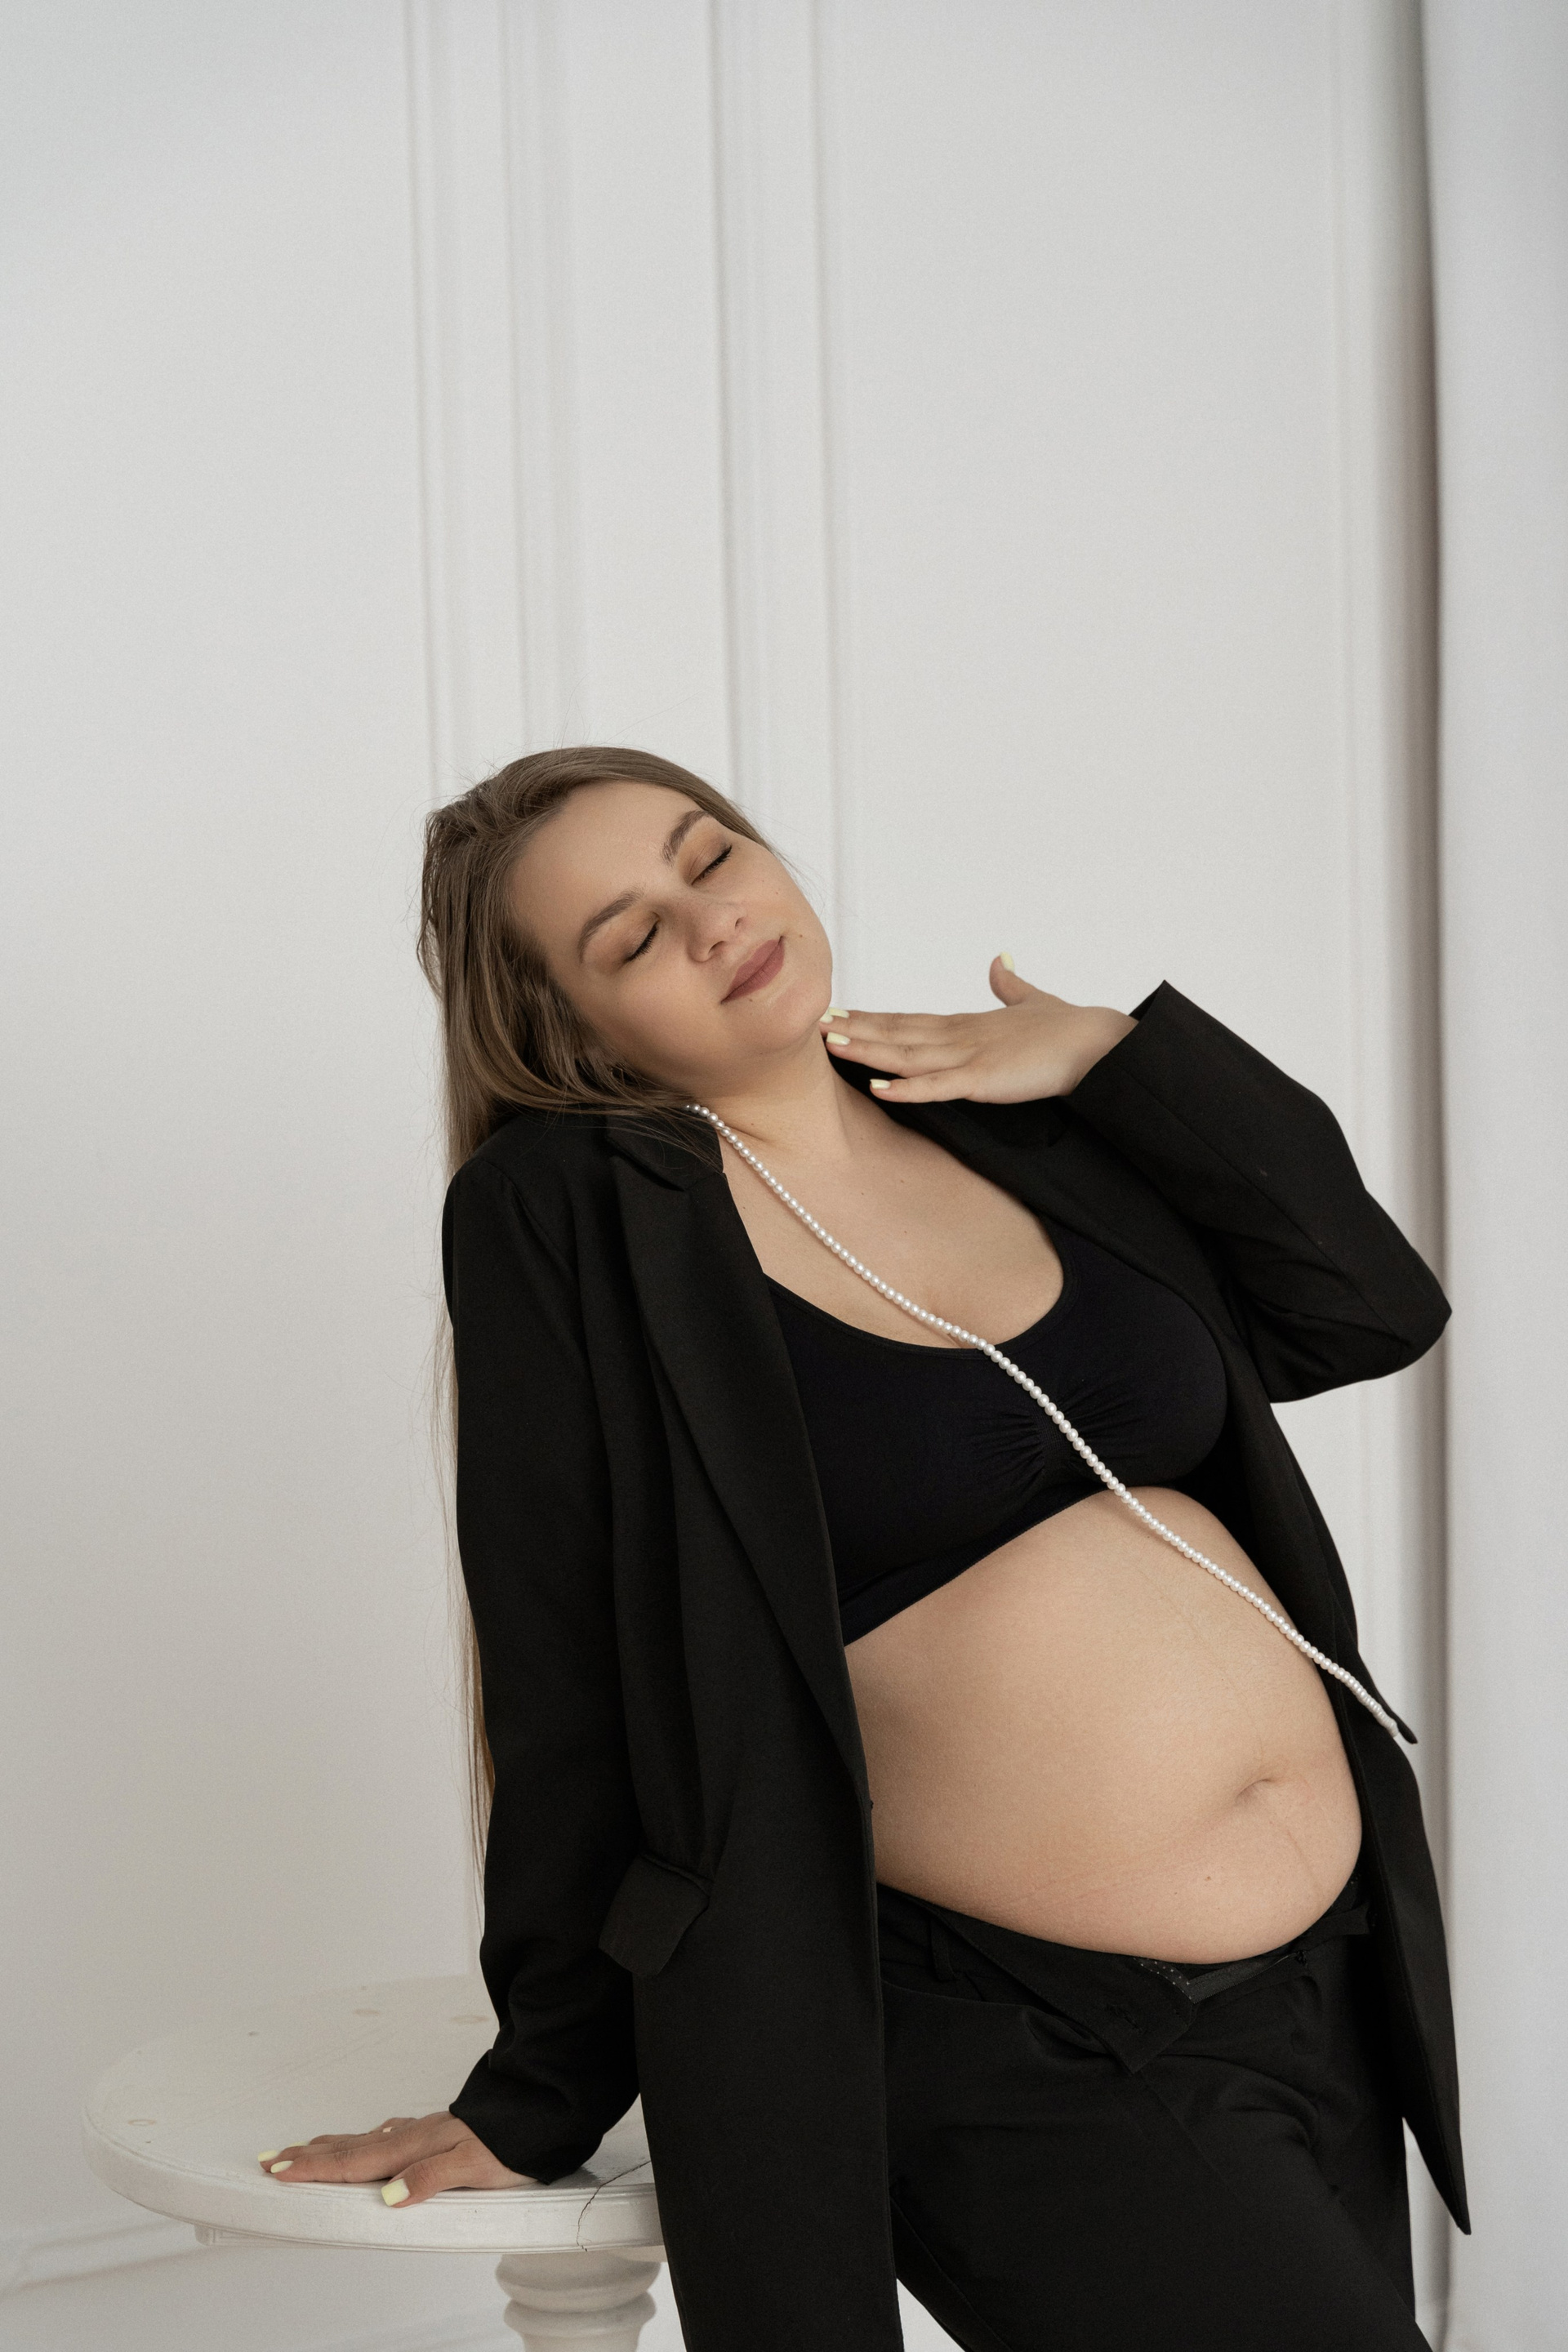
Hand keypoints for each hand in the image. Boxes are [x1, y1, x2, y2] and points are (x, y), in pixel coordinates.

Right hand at [256, 2110, 537, 2206]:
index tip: (278, 2171)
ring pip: (363, 2141)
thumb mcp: (474, 2166)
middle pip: (348, 2148)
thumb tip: (389, 2196)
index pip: (353, 2162)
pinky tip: (366, 2140)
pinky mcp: (434, 2133)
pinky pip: (384, 2136)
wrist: (540, 2114)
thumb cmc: (510, 2143)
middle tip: (269, 2159)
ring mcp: (420, 2132)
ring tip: (301, 2150)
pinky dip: (361, 2141)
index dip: (314, 2168)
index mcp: (412, 2146)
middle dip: (307, 2155)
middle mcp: (410, 2136)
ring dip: (329, 2147)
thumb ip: (431, 2179)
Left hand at [820, 957, 1135, 1104]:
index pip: (909, 1018)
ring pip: (907, 1053)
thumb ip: (1011, 985)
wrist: (1099, 1041)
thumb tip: (1001, 959)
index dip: (872, 1017)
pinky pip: (938, 1086)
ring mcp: (970, 1056)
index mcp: (967, 1024)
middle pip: (897, 1031)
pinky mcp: (984, 1079)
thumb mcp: (1032, 1002)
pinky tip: (878, 1086)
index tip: (837, 1013)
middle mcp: (960, 1035)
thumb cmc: (1069, 1026)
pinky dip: (907, 1087)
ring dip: (867, 1049)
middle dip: (855, 1028)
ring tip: (831, 1043)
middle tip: (814, 1023)